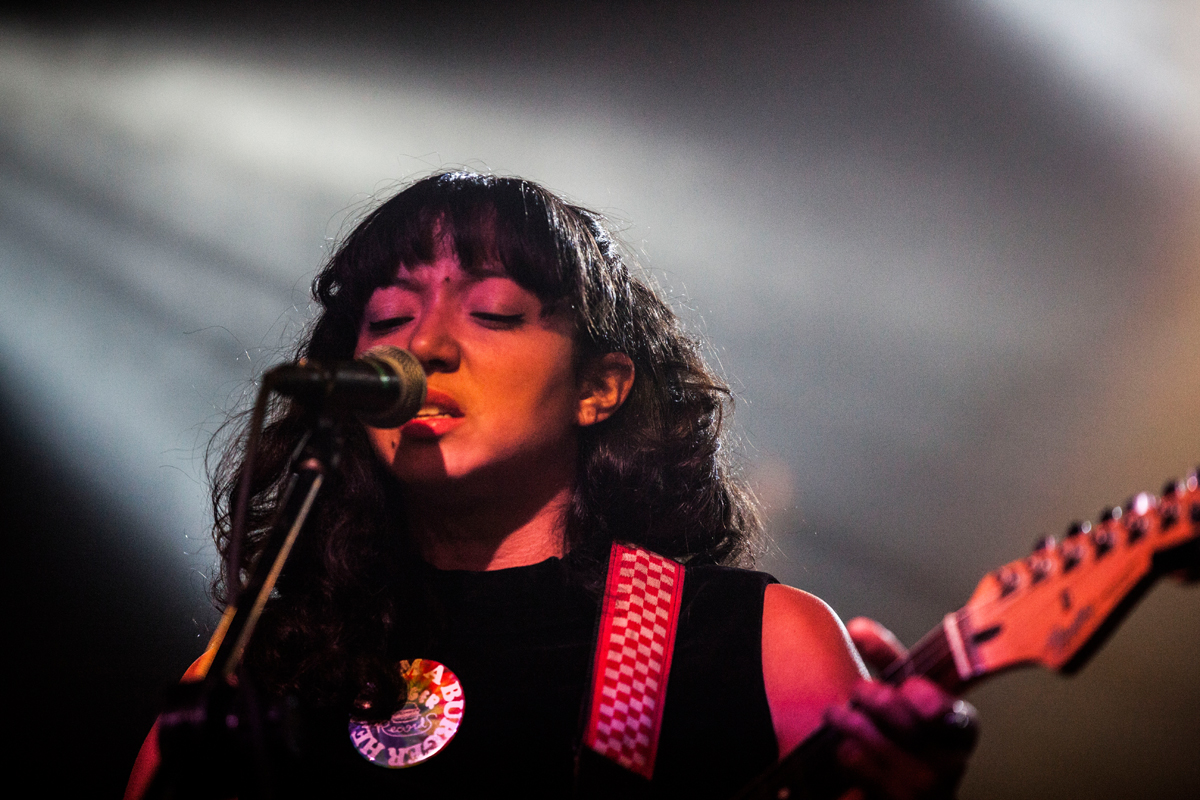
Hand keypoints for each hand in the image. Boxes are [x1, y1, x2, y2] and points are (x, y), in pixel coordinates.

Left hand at [822, 618, 978, 799]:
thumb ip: (886, 658)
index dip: (929, 700)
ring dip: (852, 725)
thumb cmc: (906, 732)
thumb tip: (857, 627)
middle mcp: (949, 762)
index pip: (954, 715)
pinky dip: (848, 753)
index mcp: (959, 729)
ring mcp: (924, 789)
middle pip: (910, 726)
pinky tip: (843, 745)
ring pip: (881, 749)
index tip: (907, 687)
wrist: (906, 790)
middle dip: (879, 702)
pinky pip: (864, 772)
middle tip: (859, 689)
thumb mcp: (904, 692)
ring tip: (836, 713)